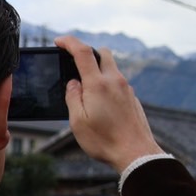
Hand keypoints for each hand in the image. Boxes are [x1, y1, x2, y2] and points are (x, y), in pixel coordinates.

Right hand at [56, 35, 162, 171]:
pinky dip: (107, 84)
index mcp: (98, 84)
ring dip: (98, 71)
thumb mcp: (77, 121)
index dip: (69, 42)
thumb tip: (73, 83)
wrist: (136, 153)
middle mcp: (115, 81)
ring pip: (111, 68)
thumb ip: (73, 97)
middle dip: (87, 53)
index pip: (82, 52)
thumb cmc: (104, 140)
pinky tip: (100, 102)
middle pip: (102, 53)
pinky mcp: (132, 98)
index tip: (59, 41)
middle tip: (74, 64)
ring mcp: (126, 89)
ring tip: (86, 91)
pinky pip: (118, 83)